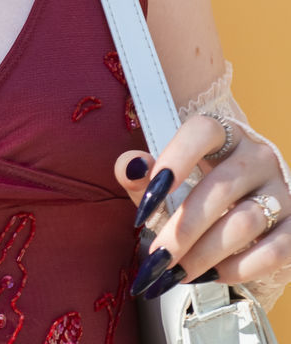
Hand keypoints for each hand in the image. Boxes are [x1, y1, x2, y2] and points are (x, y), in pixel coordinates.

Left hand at [115, 114, 290, 299]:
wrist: (243, 203)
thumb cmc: (195, 186)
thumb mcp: (166, 177)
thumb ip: (141, 173)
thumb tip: (130, 167)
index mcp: (222, 132)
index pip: (202, 131)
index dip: (176, 159)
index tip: (149, 197)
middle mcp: (256, 155)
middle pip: (221, 188)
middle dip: (184, 228)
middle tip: (157, 258)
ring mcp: (280, 189)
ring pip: (245, 222)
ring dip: (206, 254)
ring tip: (176, 272)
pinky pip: (274, 250)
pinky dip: (240, 268)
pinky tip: (212, 276)